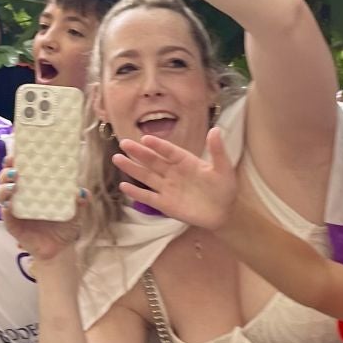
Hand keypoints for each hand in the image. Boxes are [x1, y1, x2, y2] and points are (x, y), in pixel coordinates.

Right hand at [0, 167, 83, 261]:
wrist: (60, 250)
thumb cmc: (65, 226)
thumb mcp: (75, 211)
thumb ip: (80, 201)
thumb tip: (82, 192)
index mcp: (33, 187)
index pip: (20, 169)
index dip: (15, 160)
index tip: (17, 153)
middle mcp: (21, 196)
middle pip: (6, 179)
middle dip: (6, 171)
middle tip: (14, 170)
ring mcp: (15, 210)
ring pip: (2, 195)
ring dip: (4, 188)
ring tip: (13, 185)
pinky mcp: (13, 225)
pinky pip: (6, 215)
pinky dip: (6, 209)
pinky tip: (9, 206)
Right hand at [114, 129, 238, 230]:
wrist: (224, 212)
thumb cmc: (224, 187)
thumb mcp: (223, 168)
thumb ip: (217, 151)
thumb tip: (216, 130)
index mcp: (186, 161)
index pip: (169, 151)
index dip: (158, 145)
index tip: (145, 138)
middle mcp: (173, 172)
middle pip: (153, 161)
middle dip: (138, 153)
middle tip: (123, 143)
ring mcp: (168, 188)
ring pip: (147, 176)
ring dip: (132, 168)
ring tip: (117, 158)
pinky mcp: (165, 204)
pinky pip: (148, 197)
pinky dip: (137, 192)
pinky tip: (123, 186)